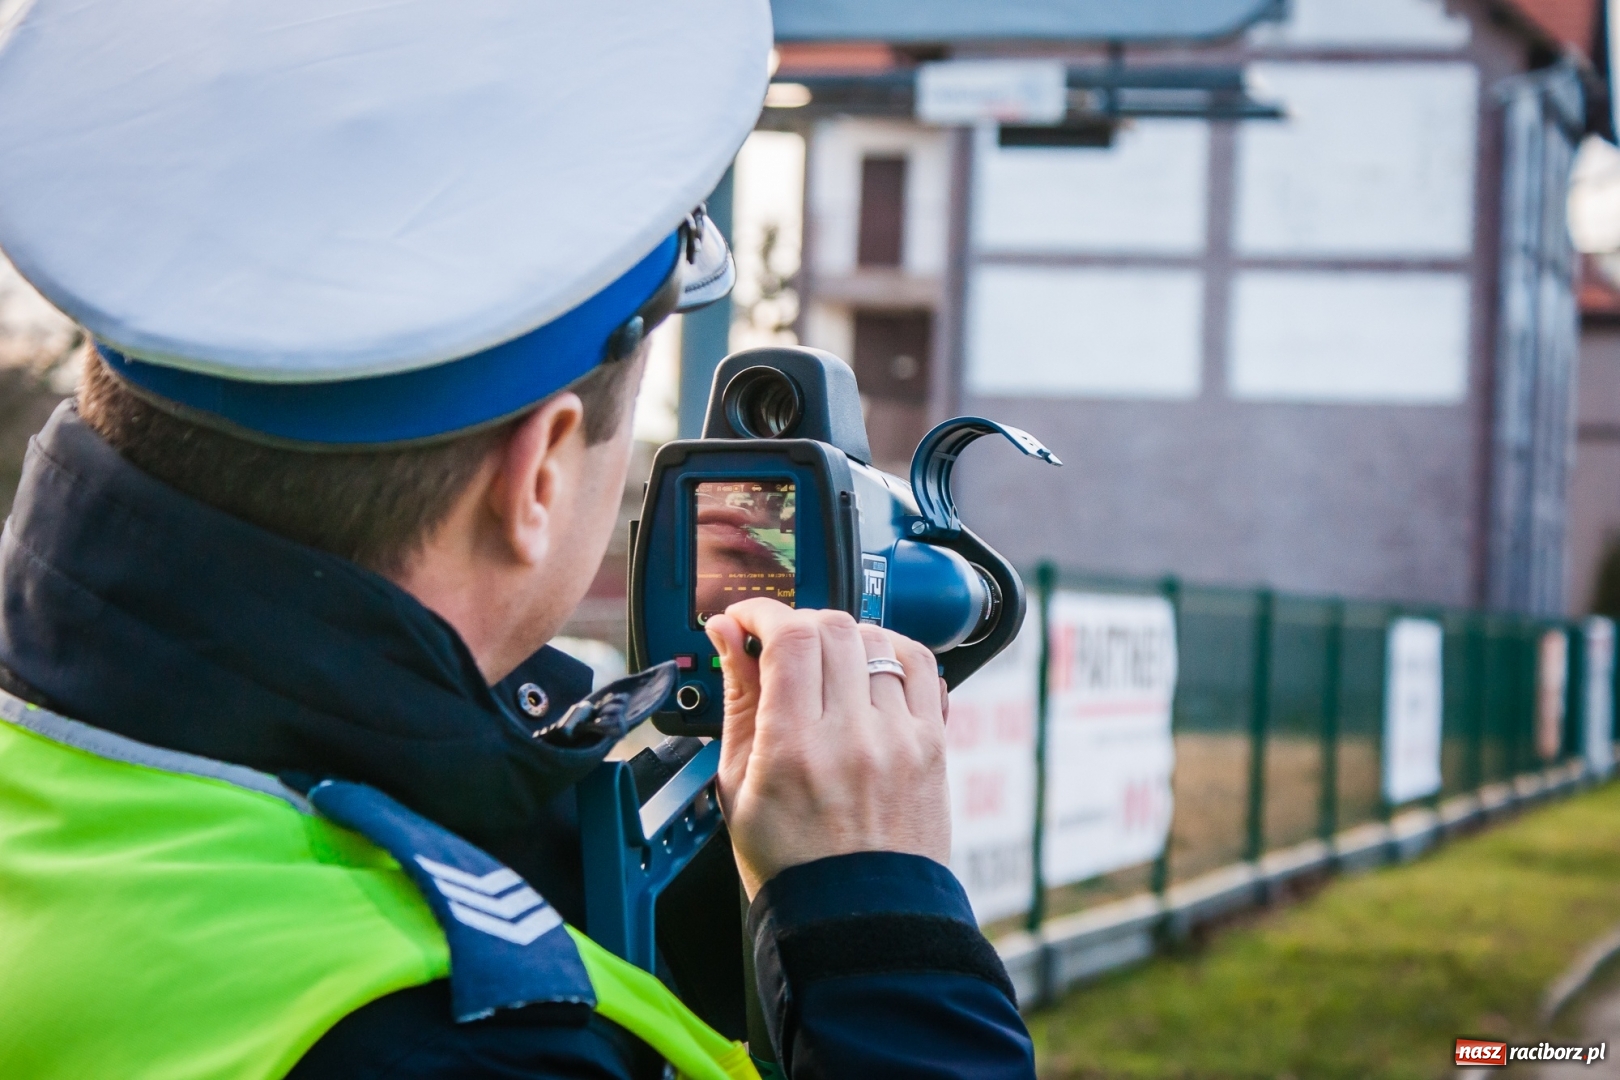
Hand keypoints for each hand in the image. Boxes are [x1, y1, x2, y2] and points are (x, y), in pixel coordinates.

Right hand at [704, 598, 950, 898]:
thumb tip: (726, 634)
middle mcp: (852, 737)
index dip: (761, 612)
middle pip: (832, 627)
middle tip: (781, 646)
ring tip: (826, 666)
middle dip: (798, 622)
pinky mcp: (932, 744)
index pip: (788, 636)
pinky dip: (892, 651)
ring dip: (843, 637)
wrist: (858, 918)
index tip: (746, 620)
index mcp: (793, 749)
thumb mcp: (738, 784)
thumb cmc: (791, 862)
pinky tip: (870, 669)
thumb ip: (737, 698)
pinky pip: (920, 665)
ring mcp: (899, 739)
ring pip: (876, 638)